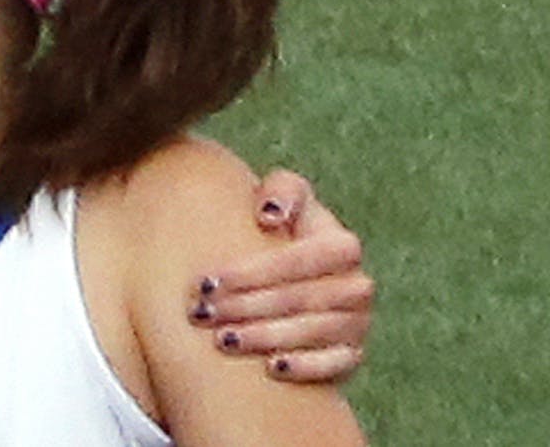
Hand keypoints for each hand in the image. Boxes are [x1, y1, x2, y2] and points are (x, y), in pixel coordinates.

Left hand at [189, 169, 372, 383]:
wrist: (284, 276)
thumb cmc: (273, 230)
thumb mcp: (280, 197)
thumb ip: (281, 190)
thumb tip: (270, 215)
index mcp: (342, 246)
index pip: (304, 258)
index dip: (255, 271)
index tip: (207, 282)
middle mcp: (356, 285)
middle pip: (304, 298)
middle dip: (248, 306)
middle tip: (201, 313)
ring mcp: (356, 322)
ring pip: (315, 332)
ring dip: (266, 337)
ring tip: (221, 339)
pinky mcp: (350, 354)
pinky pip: (338, 364)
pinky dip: (307, 367)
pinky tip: (271, 368)